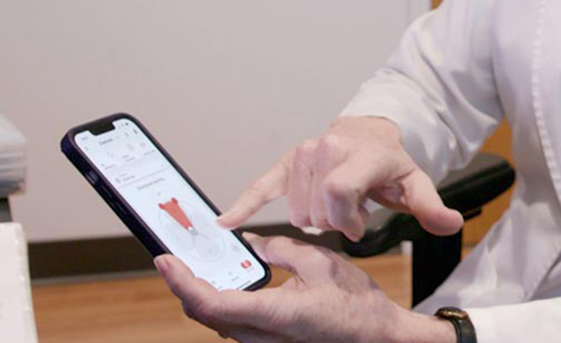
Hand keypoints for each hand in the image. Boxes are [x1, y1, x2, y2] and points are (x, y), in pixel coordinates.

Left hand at [156, 235, 455, 342]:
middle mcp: (262, 338)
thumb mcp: (321, 263)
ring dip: (202, 295)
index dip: (181, 282)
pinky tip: (229, 283)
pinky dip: (222, 304)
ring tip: (199, 265)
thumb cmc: (356, 305)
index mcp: (275, 315)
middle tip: (177, 257)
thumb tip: (251, 245)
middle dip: (185, 285)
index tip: (165, 260)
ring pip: (217, 323)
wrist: (378, 339)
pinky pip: (234, 327)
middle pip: (204, 315)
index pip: (210, 303)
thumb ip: (280, 250)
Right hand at [219, 117, 462, 240]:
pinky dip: (245, 203)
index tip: (358, 227)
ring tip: (336, 204)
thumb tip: (451, 223)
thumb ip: (431, 208)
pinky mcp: (287, 163)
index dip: (346, 220)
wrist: (369, 135)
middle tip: (352, 213)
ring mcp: (305, 154)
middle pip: (317, 209)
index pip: (340, 192)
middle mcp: (329, 148)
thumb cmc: (389, 165)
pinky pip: (262, 185)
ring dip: (315, 217)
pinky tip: (226, 221)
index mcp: (362, 155)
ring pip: (297, 210)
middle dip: (334, 222)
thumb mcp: (415, 184)